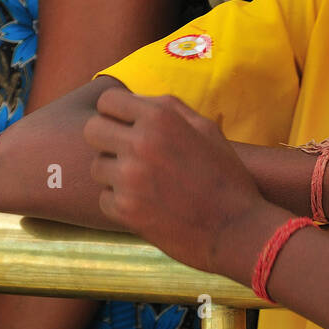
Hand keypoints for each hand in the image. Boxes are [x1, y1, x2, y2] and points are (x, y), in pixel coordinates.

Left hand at [84, 90, 268, 274]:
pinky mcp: (125, 209)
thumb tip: (137, 101)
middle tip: (125, 152)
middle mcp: (140, 142)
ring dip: (114, 173)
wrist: (236, 227)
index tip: (123, 124)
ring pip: (97, 166)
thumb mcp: (207, 129)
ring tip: (142, 182)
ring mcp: (129, 178)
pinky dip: (120, 202)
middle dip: (106, 139)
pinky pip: (104, 198)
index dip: (114, 112)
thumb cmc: (225, 175)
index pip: (108, 101)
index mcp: (160, 118)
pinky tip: (145, 204)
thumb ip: (170, 109)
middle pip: (92, 129)